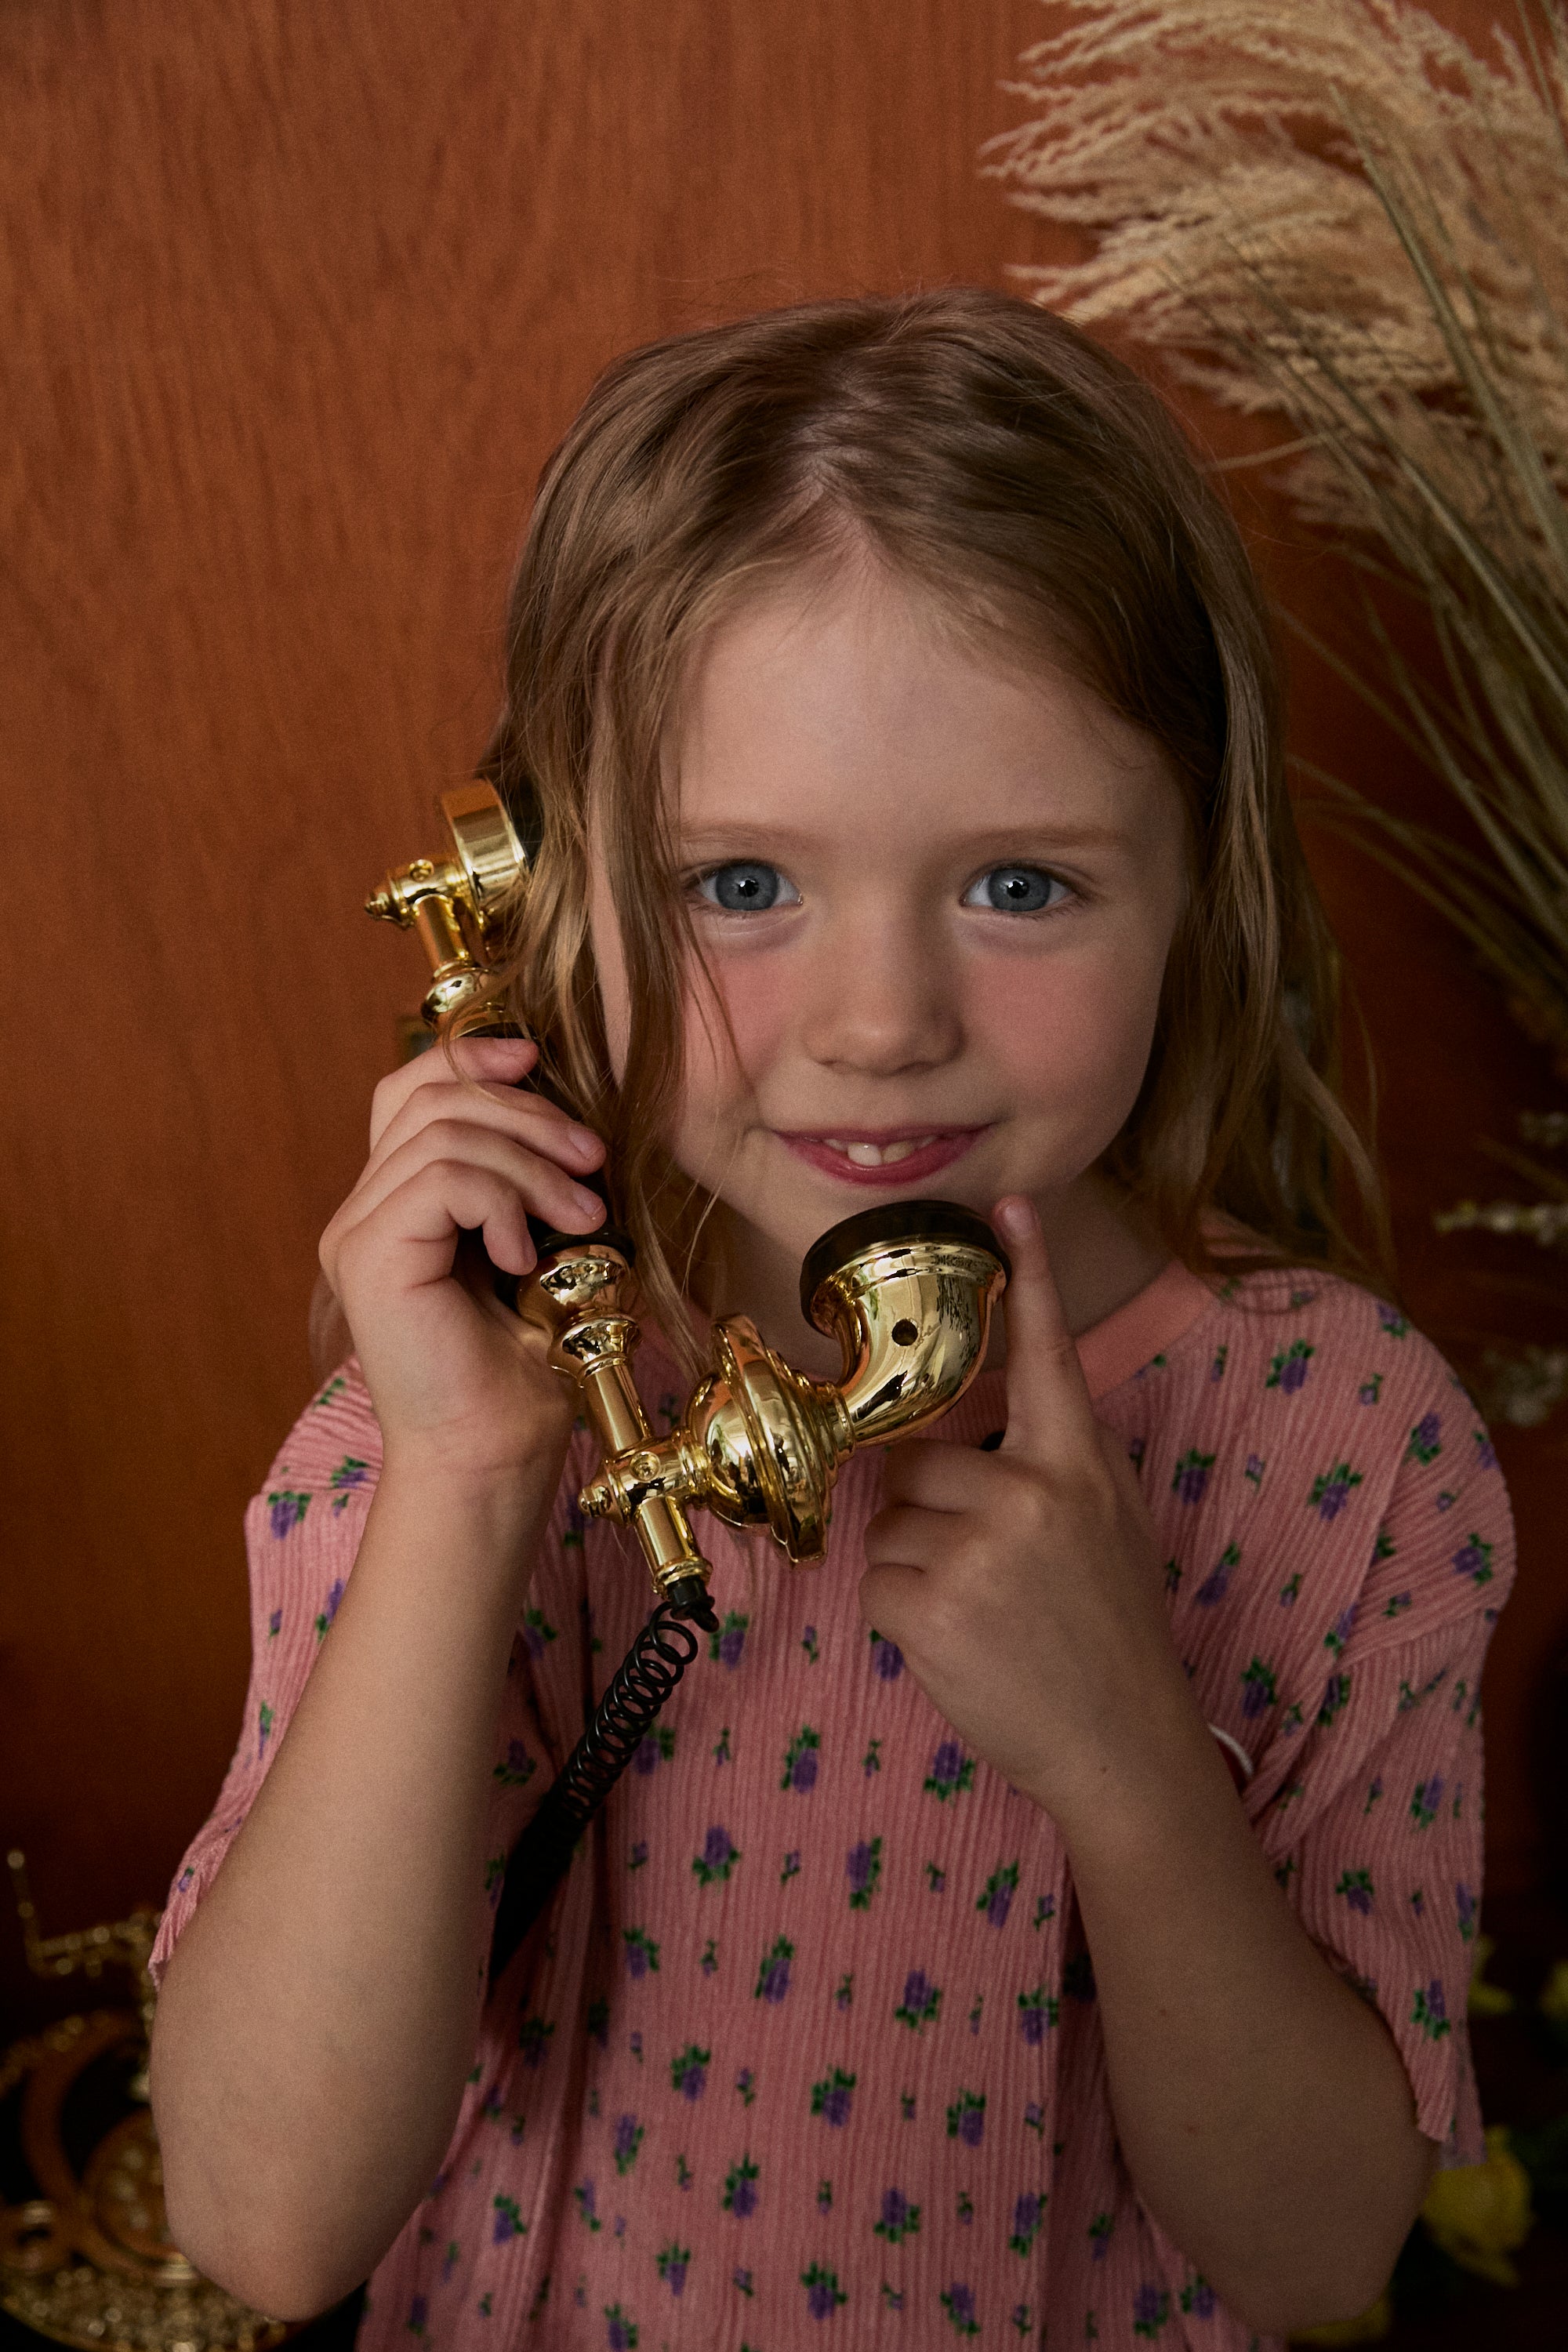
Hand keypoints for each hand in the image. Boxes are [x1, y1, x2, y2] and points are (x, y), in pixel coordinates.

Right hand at [318, 1035, 605, 1488]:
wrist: (491, 1457)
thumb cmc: (523, 1371)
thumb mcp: (537, 1249)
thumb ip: (523, 1184)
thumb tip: (570, 1119)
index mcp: (396, 1206)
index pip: (412, 1089)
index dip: (472, 1055)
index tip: (540, 1059)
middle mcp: (363, 1212)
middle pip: (434, 1097)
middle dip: (527, 1111)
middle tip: (592, 1159)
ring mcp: (358, 1232)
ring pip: (446, 1133)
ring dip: (532, 1163)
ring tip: (583, 1215)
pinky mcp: (370, 1255)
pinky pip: (443, 1178)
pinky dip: (502, 1200)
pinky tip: (525, 1252)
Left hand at [858, 1194, 1197, 1828]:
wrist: (1125, 1747)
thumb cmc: (1110, 1635)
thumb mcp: (1110, 1527)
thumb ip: (1049, 1468)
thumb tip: (972, 1433)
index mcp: (1083, 1464)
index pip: (1050, 1354)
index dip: (1030, 1275)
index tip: (1008, 1206)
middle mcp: (1034, 1491)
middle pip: (920, 1460)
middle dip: (932, 1513)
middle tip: (991, 1575)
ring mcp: (982, 1546)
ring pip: (890, 1524)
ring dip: (916, 1569)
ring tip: (982, 1615)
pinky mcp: (933, 1604)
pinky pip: (875, 1583)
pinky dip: (901, 1617)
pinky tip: (958, 1645)